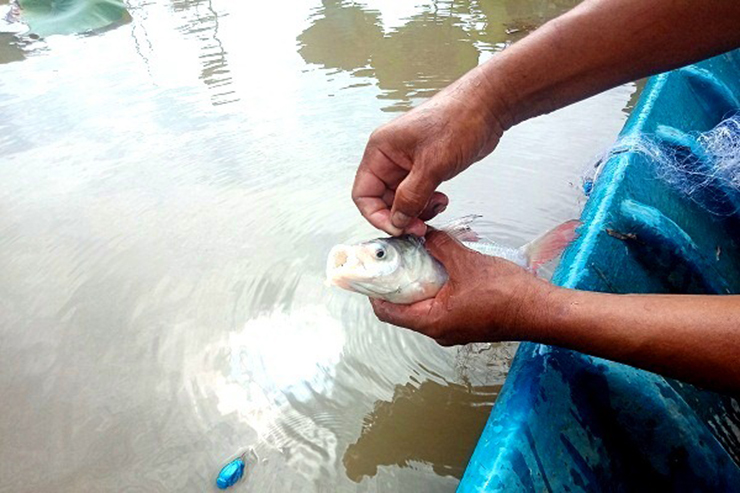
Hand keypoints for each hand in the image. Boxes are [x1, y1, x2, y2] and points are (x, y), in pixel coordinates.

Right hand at [352, 74, 505, 235]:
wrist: (487, 107)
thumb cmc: (458, 120)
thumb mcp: (432, 165)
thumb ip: (411, 197)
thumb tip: (398, 221)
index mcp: (381, 150)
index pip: (363, 193)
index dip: (377, 215)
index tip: (397, 227)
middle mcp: (390, 157)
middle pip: (382, 200)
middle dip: (400, 216)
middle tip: (419, 226)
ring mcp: (408, 163)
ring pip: (401, 200)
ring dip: (416, 211)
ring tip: (435, 208)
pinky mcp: (425, 168)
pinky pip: (418, 195)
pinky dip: (427, 203)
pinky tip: (442, 200)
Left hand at [370, 230, 553, 345]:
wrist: (541, 310)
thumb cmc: (506, 294)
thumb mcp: (466, 262)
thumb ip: (440, 245)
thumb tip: (424, 233)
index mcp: (431, 321)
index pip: (387, 312)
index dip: (374, 291)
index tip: (372, 272)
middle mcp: (438, 330)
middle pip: (404, 308)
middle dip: (399, 282)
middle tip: (396, 258)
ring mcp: (454, 329)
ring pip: (426, 305)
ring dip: (422, 282)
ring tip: (421, 256)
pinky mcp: (467, 323)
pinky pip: (444, 305)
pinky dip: (439, 286)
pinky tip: (446, 265)